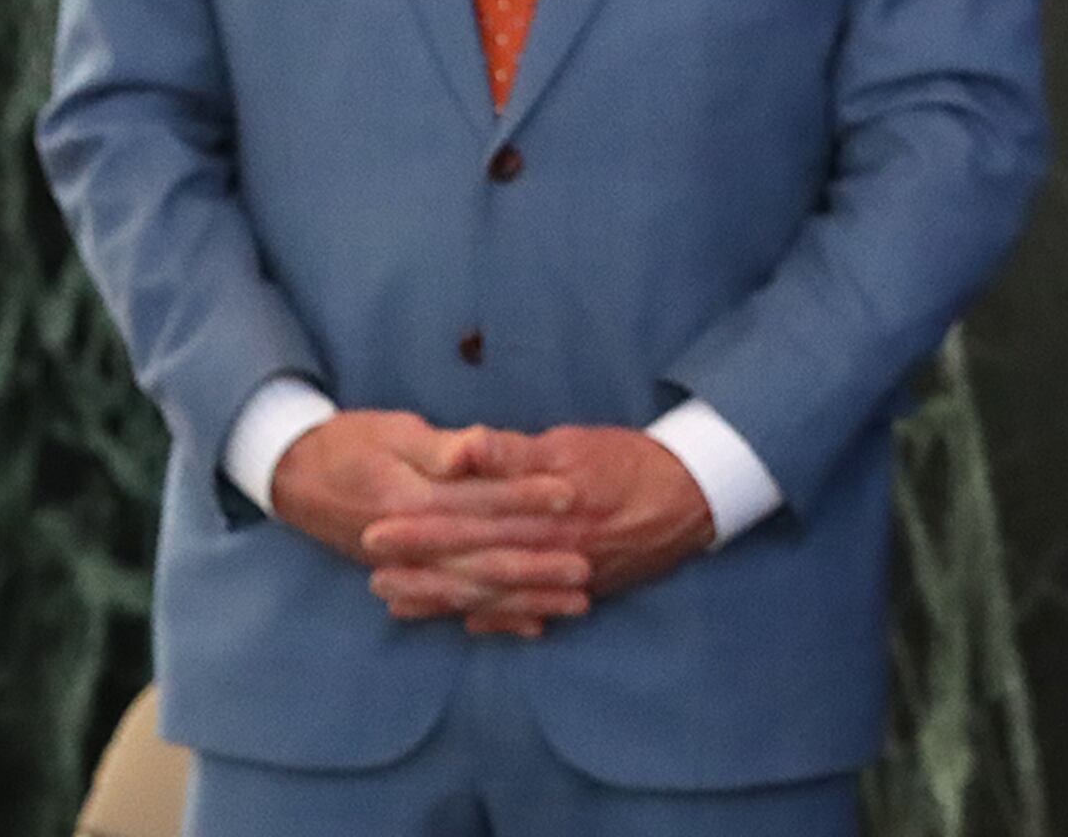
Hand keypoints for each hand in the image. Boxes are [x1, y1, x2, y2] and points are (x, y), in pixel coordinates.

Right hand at [270, 410, 588, 636]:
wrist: (292, 475)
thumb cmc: (349, 443)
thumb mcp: (393, 433)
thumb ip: (439, 447)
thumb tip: (473, 449)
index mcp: (407, 501)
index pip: (476, 502)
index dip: (525, 497)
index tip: (572, 495)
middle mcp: (406, 544)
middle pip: (480, 559)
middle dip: (536, 567)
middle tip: (587, 570)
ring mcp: (406, 567)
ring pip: (473, 592)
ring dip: (525, 600)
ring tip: (575, 604)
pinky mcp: (408, 577)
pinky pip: (454, 605)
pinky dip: (493, 617)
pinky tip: (531, 626)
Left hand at [365, 425, 714, 633]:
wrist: (696, 496)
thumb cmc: (631, 462)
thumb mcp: (573, 445)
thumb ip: (514, 453)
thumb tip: (464, 449)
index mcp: (542, 514)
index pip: (468, 523)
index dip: (420, 529)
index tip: (376, 531)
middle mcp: (549, 555)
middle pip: (473, 565)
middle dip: (420, 571)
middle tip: (370, 573)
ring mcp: (564, 580)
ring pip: (494, 596)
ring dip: (444, 599)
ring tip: (397, 600)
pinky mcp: (581, 592)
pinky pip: (529, 611)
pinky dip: (495, 620)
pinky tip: (464, 622)